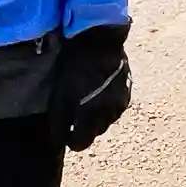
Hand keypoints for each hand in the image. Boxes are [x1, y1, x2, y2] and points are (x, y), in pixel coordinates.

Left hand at [49, 23, 130, 151]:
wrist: (100, 41)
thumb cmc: (76, 67)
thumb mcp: (60, 95)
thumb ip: (59, 124)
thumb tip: (58, 145)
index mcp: (91, 117)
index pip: (81, 144)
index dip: (71, 139)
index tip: (66, 130)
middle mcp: (109, 115)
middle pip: (94, 133)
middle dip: (84, 126)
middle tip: (75, 108)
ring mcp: (120, 105)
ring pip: (105, 121)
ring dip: (96, 116)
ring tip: (87, 97)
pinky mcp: (127, 93)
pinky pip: (115, 108)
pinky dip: (106, 105)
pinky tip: (99, 90)